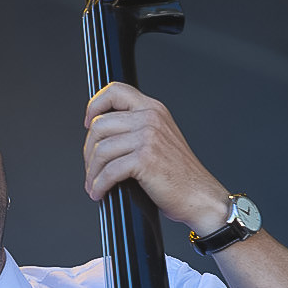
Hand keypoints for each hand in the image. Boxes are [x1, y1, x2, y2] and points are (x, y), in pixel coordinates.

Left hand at [83, 82, 229, 234]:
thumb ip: (137, 129)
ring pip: (101, 149)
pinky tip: (100, 192)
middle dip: (89, 150)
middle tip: (91, 168)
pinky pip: (109, 171)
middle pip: (100, 124)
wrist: (200, 196)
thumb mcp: (161, 139)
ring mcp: (148, 137)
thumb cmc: (181, 175)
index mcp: (154, 109)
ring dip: (92, 172)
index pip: (115, 91)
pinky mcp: (145, 159)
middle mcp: (151, 118)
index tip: (88, 123)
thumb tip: (104, 137)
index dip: (95, 105)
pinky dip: (99, 185)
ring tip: (94, 185)